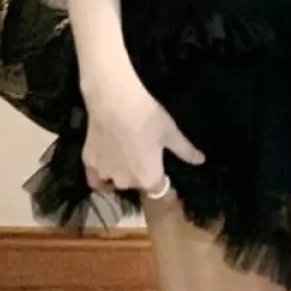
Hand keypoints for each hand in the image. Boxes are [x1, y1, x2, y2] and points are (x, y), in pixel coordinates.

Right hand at [81, 70, 204, 196]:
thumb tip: (201, 160)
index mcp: (149, 178)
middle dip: (141, 171)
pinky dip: (101, 177)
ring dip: (122, 171)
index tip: (160, 164)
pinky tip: (106, 165)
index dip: (161, 178)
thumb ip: (185, 150)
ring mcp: (106, 174)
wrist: (115, 102)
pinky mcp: (89, 164)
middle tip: (142, 148)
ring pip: (117, 180)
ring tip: (126, 150)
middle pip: (137, 183)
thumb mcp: (171, 132)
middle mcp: (127, 182)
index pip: (158, 189)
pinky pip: (96, 179)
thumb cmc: (147, 117)